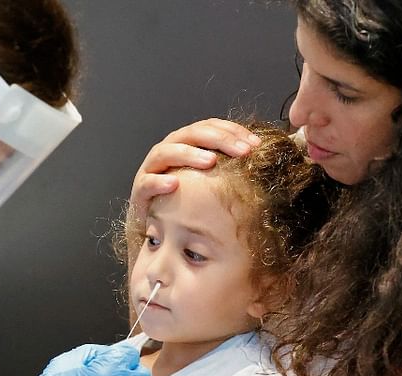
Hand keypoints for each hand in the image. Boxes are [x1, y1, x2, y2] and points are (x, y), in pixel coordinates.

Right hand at [129, 118, 260, 219]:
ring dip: (190, 154)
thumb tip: (261, 163)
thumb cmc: (187, 201)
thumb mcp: (210, 182)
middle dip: (219, 140)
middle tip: (242, 151)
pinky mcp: (140, 190)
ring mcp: (152, 168)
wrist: (156, 224)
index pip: (211, 126)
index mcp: (187, 143)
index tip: (255, 144)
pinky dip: (159, 181)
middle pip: (192, 134)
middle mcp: (169, 149)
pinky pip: (146, 182)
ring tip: (211, 161)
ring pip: (167, 151)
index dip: (233, 131)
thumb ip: (228, 169)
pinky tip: (174, 183)